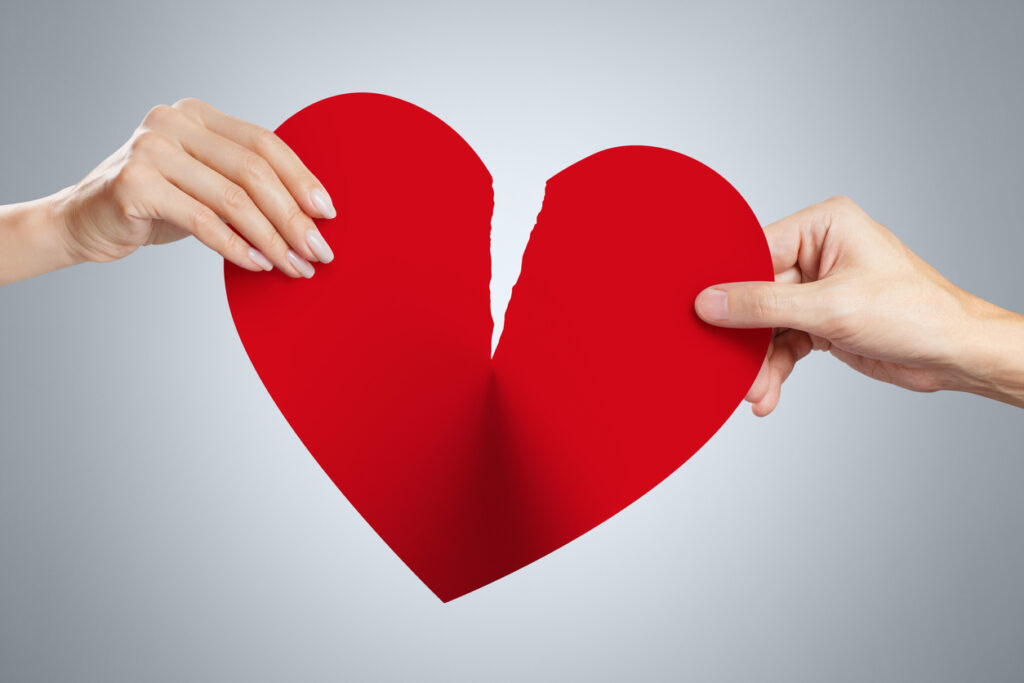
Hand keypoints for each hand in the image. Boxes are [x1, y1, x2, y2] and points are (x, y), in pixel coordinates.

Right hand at [53, 98, 334, 277]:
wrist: (83, 223)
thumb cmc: (154, 205)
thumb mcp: (203, 185)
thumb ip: (244, 184)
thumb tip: (312, 217)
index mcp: (197, 115)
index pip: (264, 143)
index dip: (301, 179)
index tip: (328, 214)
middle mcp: (172, 123)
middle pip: (254, 172)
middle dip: (294, 216)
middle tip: (319, 251)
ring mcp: (150, 151)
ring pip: (233, 199)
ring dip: (272, 239)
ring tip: (295, 266)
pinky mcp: (134, 185)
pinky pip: (203, 221)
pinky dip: (236, 247)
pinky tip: (258, 265)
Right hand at [695, 196, 1023, 413]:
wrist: (956, 355)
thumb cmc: (917, 314)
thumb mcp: (831, 308)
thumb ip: (765, 304)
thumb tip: (712, 302)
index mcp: (824, 226)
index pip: (756, 251)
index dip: (728, 284)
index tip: (701, 312)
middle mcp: (819, 252)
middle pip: (758, 293)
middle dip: (747, 337)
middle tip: (730, 366)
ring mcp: (819, 288)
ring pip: (767, 324)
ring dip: (759, 361)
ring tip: (755, 390)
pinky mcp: (822, 320)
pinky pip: (783, 342)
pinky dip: (774, 368)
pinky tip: (768, 391)